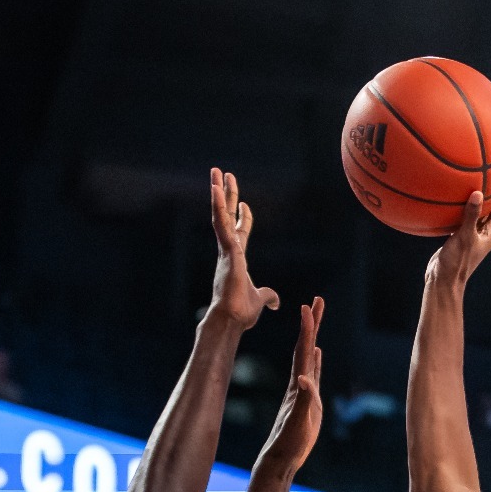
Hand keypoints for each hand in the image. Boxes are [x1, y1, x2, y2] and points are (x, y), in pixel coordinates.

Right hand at [207, 167, 279, 329]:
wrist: (232, 319)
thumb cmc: (242, 312)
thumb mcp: (260, 300)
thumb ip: (268, 296)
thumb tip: (276, 301)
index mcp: (237, 259)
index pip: (240, 233)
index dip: (243, 219)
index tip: (245, 204)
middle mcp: (228, 251)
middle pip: (226, 217)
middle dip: (226, 196)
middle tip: (224, 175)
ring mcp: (225, 249)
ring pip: (220, 214)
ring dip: (218, 193)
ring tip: (216, 172)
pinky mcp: (226, 250)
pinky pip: (220, 223)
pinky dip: (217, 205)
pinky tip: (215, 189)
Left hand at [255, 297, 323, 478]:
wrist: (281, 457)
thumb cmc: (290, 442)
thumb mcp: (298, 421)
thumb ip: (304, 400)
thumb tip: (305, 378)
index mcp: (298, 384)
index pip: (303, 350)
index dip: (307, 329)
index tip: (308, 306)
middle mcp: (299, 382)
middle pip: (306, 346)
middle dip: (313, 323)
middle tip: (318, 300)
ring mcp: (303, 389)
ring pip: (309, 356)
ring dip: (313, 336)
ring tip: (316, 319)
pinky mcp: (308, 399)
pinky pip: (313, 372)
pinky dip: (315, 359)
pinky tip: (317, 352)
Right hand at [427, 170, 490, 286]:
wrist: (443, 280)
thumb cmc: (457, 262)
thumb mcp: (464, 237)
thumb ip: (471, 216)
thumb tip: (478, 193)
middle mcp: (487, 231)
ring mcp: (475, 233)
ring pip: (483, 209)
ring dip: (486, 195)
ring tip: (487, 178)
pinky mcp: (462, 234)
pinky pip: (468, 214)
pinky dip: (468, 204)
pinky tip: (462, 195)